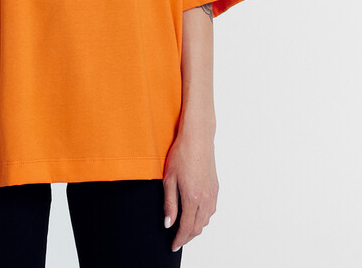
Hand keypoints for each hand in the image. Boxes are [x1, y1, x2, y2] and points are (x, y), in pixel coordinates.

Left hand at [162, 129, 218, 251]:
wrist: (198, 138)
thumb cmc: (181, 154)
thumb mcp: (169, 179)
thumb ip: (169, 204)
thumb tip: (168, 223)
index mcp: (192, 198)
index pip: (186, 228)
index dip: (179, 239)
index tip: (173, 245)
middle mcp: (205, 199)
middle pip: (198, 227)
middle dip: (187, 237)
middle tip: (177, 240)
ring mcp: (212, 194)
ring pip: (206, 220)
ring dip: (196, 228)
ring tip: (184, 229)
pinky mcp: (215, 188)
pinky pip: (211, 210)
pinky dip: (203, 218)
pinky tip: (195, 214)